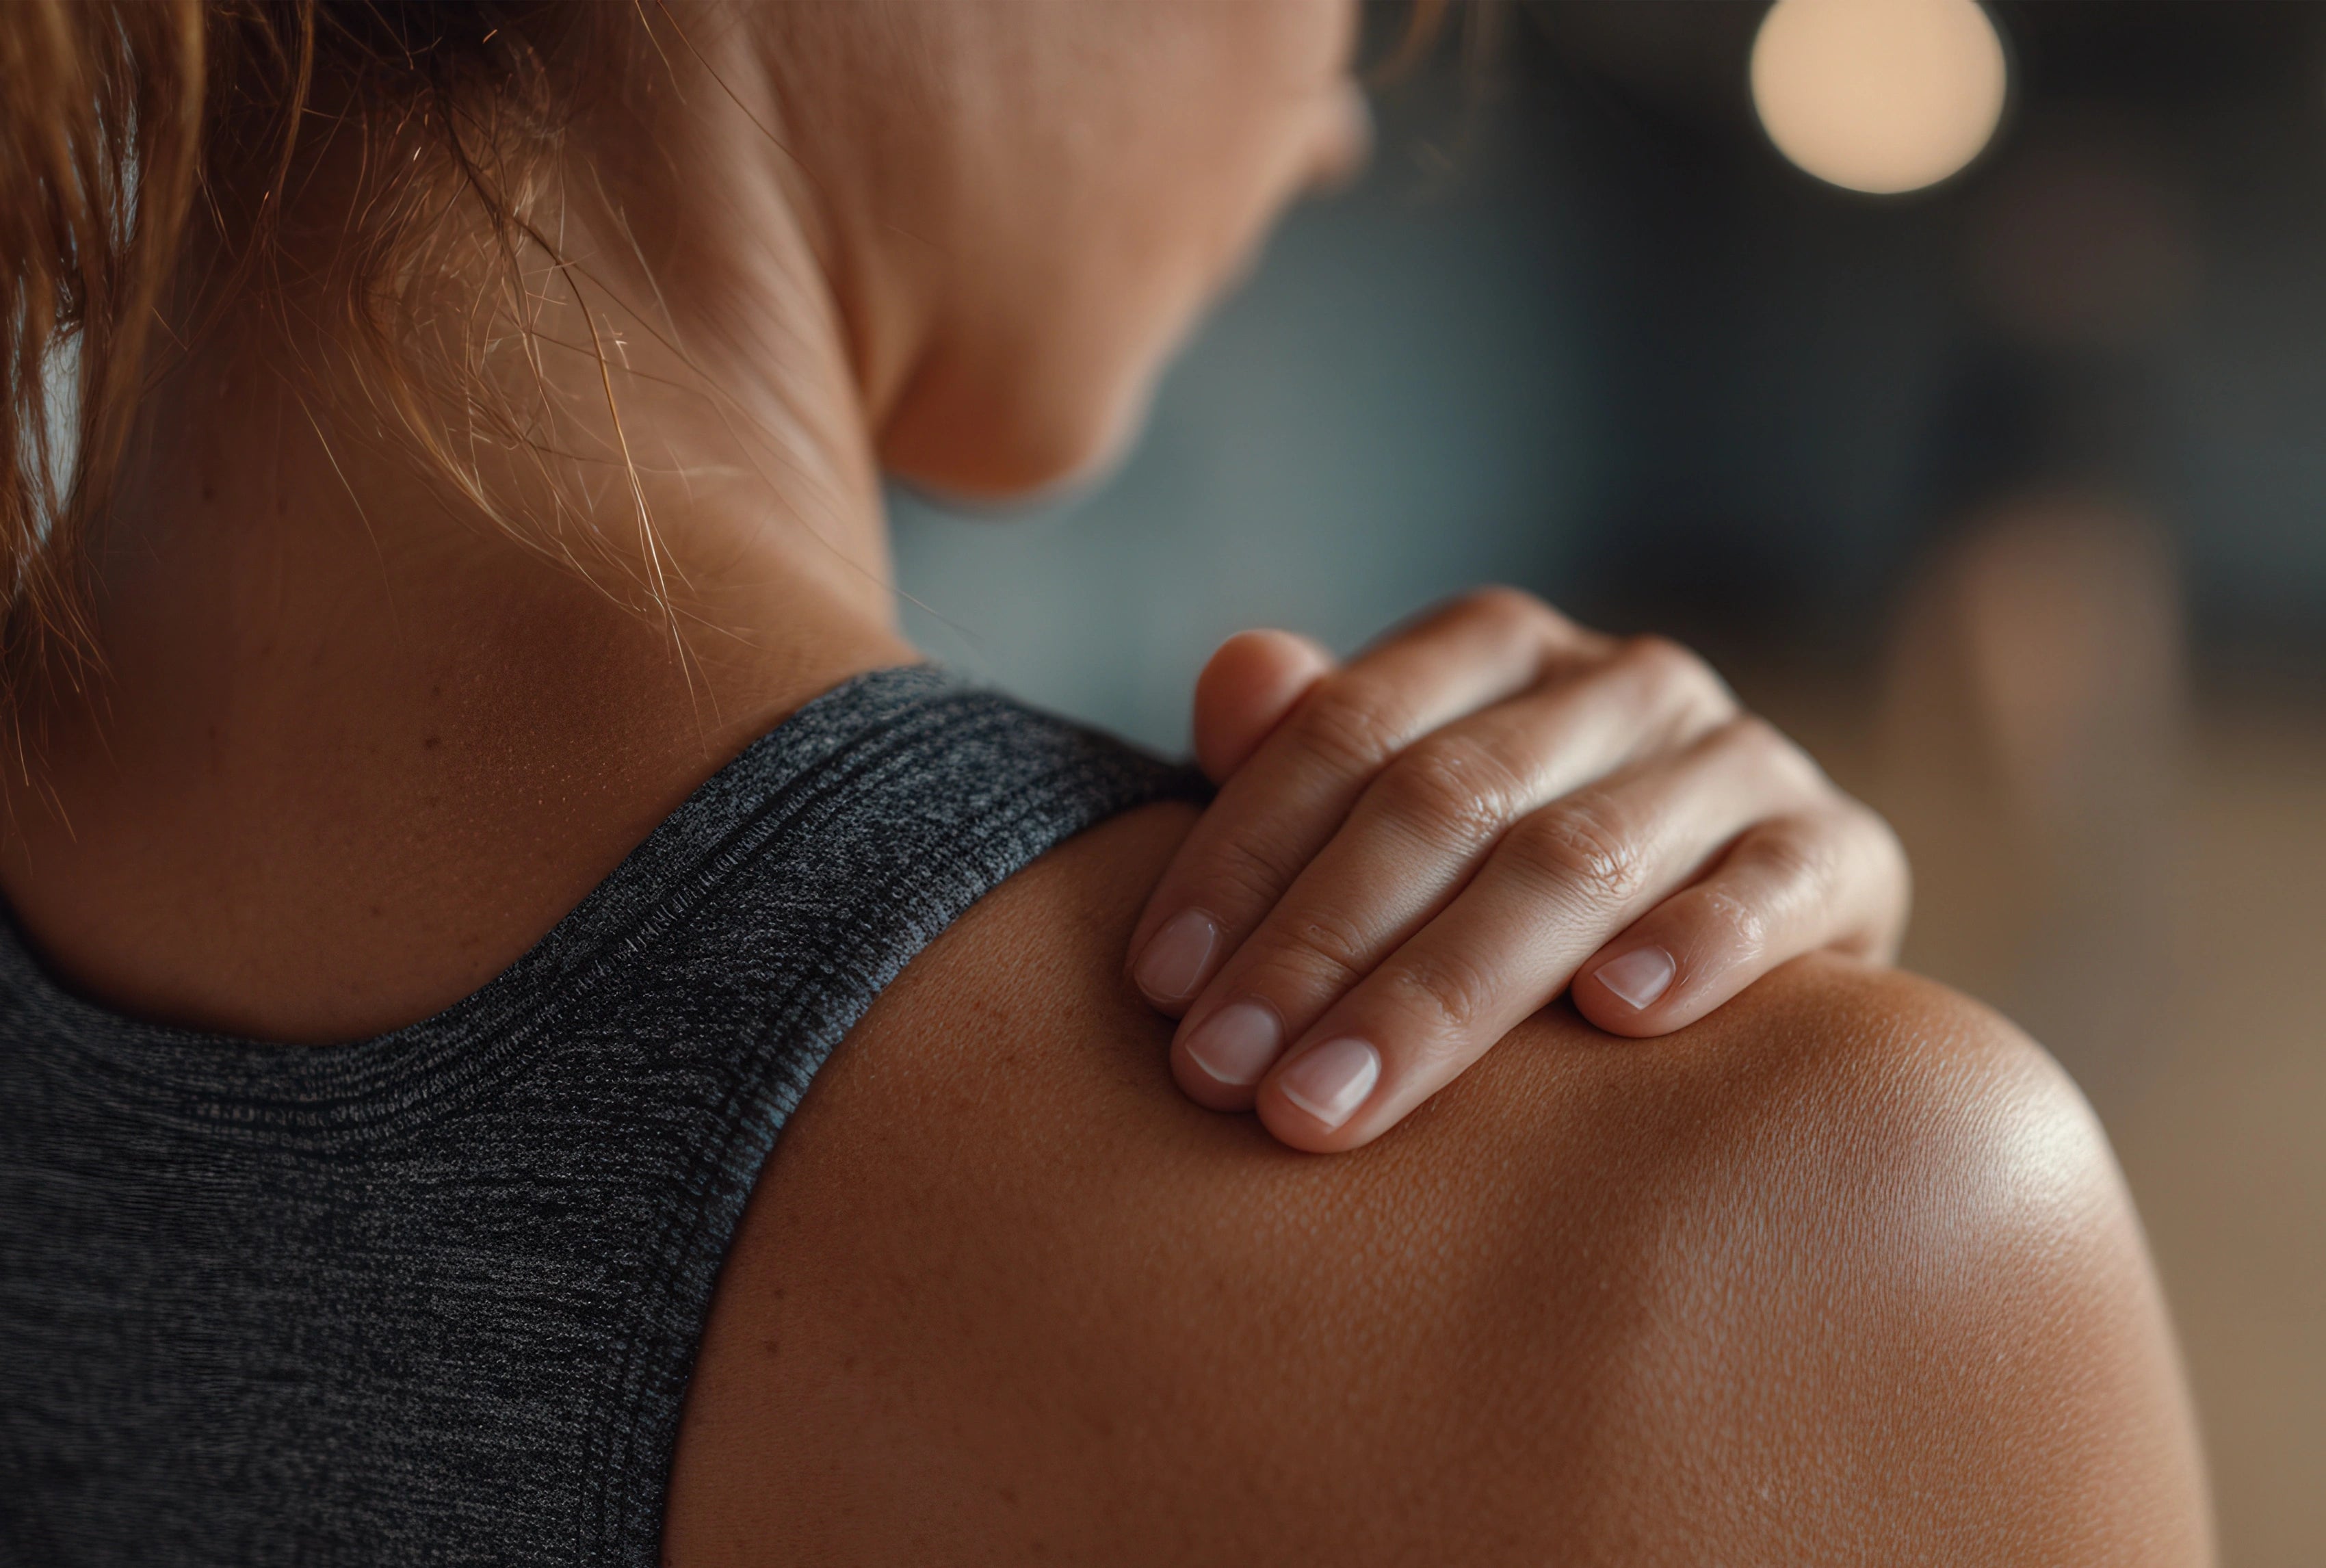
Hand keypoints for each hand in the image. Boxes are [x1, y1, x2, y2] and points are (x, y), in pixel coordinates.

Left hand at [1125, 588, 1909, 1152]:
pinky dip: (1698, 943)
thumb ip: (1308, 752)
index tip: (1162, 988)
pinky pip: (1771, 887)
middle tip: (1226, 1078)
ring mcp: (1736, 756)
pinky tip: (1620, 1018)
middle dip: (1320, 947)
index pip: (1345, 731)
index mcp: (1495, 649)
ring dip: (1447, 989)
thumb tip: (1232, 677)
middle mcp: (1619, 680)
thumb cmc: (1515, 877)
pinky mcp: (1840, 849)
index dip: (1242, 856)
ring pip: (1577, 857)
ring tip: (1340, 1098)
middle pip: (1447, 801)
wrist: (1737, 920)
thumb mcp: (1405, 811)